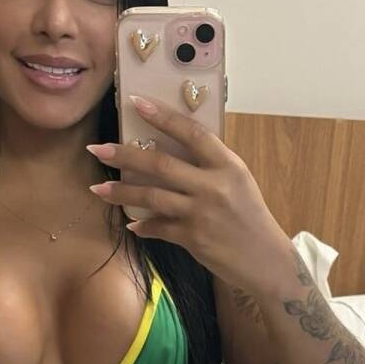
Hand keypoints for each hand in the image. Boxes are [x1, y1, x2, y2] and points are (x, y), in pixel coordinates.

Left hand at [85, 94, 291, 291]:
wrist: (267, 261)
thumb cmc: (251, 219)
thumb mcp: (239, 183)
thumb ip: (210, 168)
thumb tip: (173, 153)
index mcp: (228, 165)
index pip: (191, 132)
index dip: (163, 116)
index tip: (135, 102)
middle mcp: (214, 186)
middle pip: (161, 163)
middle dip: (124, 155)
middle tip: (97, 148)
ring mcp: (201, 212)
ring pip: (152, 196)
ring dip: (121, 192)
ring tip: (98, 188)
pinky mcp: (193, 238)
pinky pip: (159, 227)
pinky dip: (143, 225)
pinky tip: (131, 223)